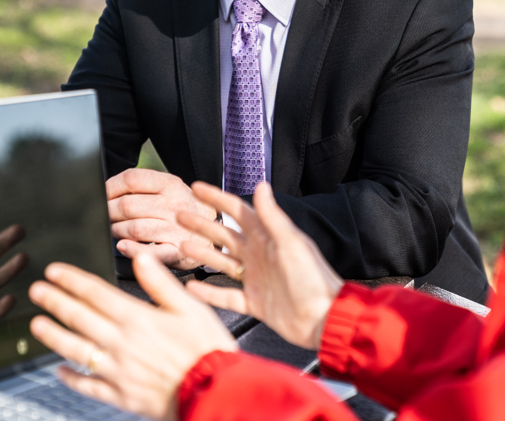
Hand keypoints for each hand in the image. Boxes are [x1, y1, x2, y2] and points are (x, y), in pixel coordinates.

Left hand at [29, 254, 237, 420]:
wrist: (214, 392)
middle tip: (36, 291)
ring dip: (53, 335)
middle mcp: (122, 343)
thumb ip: (160, 282)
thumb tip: (139, 257)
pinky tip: (60, 369)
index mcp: (138, 318)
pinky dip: (71, 377)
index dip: (71, 280)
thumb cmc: (207, 349)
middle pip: (79, 318)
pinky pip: (88, 385)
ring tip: (37, 325)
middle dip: (54, 301)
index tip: (54, 271)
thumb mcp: (191, 306)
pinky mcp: (120, 395)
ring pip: (76, 350)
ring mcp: (118, 370)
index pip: (95, 293)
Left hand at [107, 169, 216, 269]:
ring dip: (117, 230)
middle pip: (128, 205)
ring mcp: (177, 229)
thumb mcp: (170, 188)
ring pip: (134, 228)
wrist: (215, 230)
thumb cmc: (182, 208)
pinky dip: (133, 250)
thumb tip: (106, 190)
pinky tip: (123, 246)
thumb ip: (143, 186)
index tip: (102, 195)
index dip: (110, 187)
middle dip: (109, 211)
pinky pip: (151, 251)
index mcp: (170, 184)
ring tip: (115, 230)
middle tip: (106, 216)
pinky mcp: (178, 251)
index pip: (131, 179)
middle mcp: (174, 204)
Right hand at [177, 182, 343, 350]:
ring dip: (202, 253)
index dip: (217, 198)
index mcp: (268, 237)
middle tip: (180, 216)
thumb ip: (272, 216)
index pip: (238, 211)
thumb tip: (261, 186)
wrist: (324, 318)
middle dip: (202, 224)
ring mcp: (256, 278)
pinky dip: (208, 292)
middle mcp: (259, 255)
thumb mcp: (291, 243)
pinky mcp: (255, 302)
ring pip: (222, 262)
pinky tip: (192, 287)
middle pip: (224, 235)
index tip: (197, 188)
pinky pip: (226, 296)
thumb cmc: (314, 279)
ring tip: (182, 245)